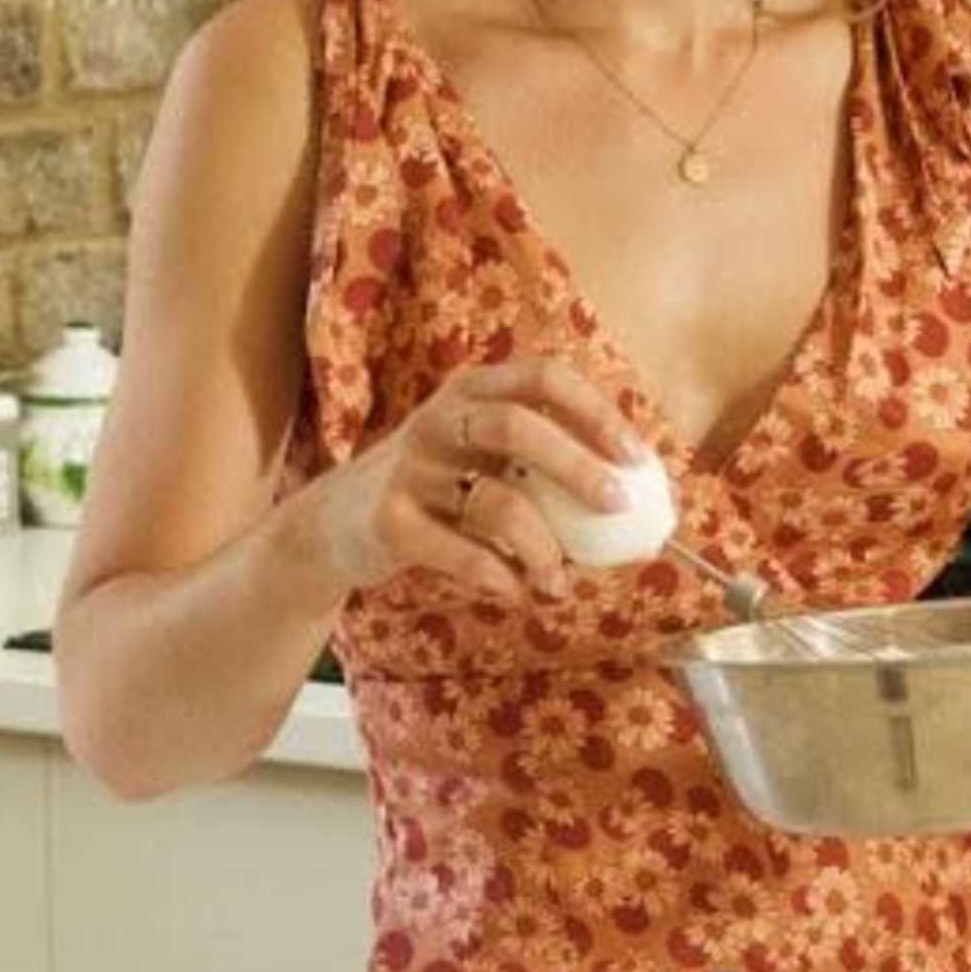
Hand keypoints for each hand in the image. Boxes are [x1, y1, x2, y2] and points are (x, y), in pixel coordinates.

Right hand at [314, 358, 644, 600]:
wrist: (333, 525)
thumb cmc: (435, 489)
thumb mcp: (479, 456)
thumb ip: (541, 466)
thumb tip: (637, 502)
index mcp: (473, 391)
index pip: (542, 377)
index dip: (595, 411)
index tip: (637, 456)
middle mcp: (440, 419)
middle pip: (517, 426)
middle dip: (577, 466)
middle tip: (617, 505)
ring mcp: (411, 469)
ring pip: (495, 499)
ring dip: (543, 547)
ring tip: (560, 582)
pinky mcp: (390, 521)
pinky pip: (460, 552)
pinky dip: (499, 578)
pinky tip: (519, 594)